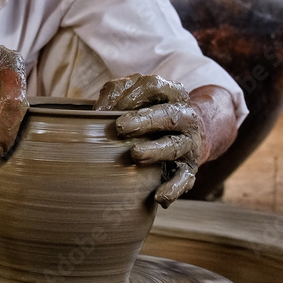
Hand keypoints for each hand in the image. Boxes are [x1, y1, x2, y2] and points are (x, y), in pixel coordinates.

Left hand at [95, 74, 236, 207]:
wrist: (190, 131)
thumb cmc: (152, 111)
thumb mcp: (137, 96)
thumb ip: (116, 97)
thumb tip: (92, 114)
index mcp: (171, 92)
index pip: (153, 86)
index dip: (130, 95)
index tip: (106, 109)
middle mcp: (184, 115)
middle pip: (167, 115)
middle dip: (145, 120)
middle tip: (121, 127)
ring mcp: (189, 142)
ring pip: (175, 146)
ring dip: (156, 150)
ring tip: (136, 155)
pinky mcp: (190, 167)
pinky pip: (184, 179)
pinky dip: (173, 188)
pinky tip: (159, 196)